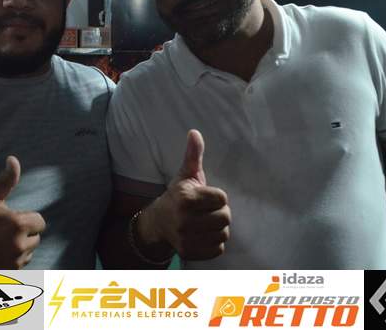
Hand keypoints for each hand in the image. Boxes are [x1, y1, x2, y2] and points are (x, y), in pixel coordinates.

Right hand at [0, 156, 44, 268]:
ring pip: (29, 251)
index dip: (27, 218)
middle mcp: (19, 245)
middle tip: (2, 231)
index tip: (11, 219)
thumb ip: (6, 180)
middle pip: (36, 237)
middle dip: (24, 233)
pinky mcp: (9, 273)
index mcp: (18, 224)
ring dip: (19, 246)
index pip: (40, 222)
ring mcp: (14, 261)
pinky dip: (13, 259)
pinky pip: (21, 264)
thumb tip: (13, 159)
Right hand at [139, 130, 230, 259]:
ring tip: (206, 222)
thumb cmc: (178, 195)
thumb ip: (193, 155)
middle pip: (225, 217)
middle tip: (208, 210)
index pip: (222, 198)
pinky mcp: (190, 253)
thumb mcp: (185, 175)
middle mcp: (184, 220)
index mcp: (186, 199)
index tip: (206, 196)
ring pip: (223, 234)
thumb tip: (194, 132)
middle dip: (220, 212)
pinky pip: (218, 249)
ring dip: (218, 228)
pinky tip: (203, 234)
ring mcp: (186, 239)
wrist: (159, 223)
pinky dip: (214, 243)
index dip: (217, 196)